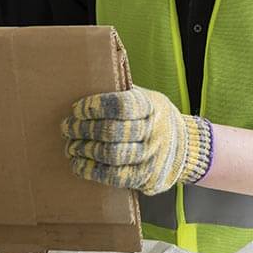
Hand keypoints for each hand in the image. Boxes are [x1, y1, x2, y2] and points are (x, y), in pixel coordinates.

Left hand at [61, 87, 212, 194]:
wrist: (185, 147)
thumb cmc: (153, 119)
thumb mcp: (147, 99)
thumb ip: (123, 94)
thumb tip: (93, 75)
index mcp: (152, 106)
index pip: (121, 106)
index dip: (95, 107)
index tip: (77, 108)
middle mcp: (154, 131)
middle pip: (112, 132)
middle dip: (83, 130)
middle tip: (67, 127)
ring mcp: (152, 156)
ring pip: (111, 155)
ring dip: (85, 150)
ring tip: (71, 145)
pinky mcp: (146, 177)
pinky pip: (114, 176)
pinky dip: (91, 170)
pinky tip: (79, 163)